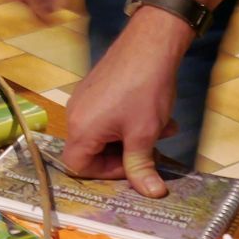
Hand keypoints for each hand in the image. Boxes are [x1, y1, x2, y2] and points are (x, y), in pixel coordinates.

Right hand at [61, 10, 192, 197]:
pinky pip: (108, 114)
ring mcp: (85, 98)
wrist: (150, 44)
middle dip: (126, 154)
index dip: (106, 173)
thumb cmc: (144, 89)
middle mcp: (76, 114)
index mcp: (81, 129)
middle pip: (92, 150)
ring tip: (162, 129)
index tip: (132, 166)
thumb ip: (141, 167)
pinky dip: (130, 120)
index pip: (78, 167)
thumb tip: (151, 194)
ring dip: (133, 137)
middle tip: (151, 150)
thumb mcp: (144, 134)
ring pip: (105, 132)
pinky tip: (156, 113)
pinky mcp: (96, 87)